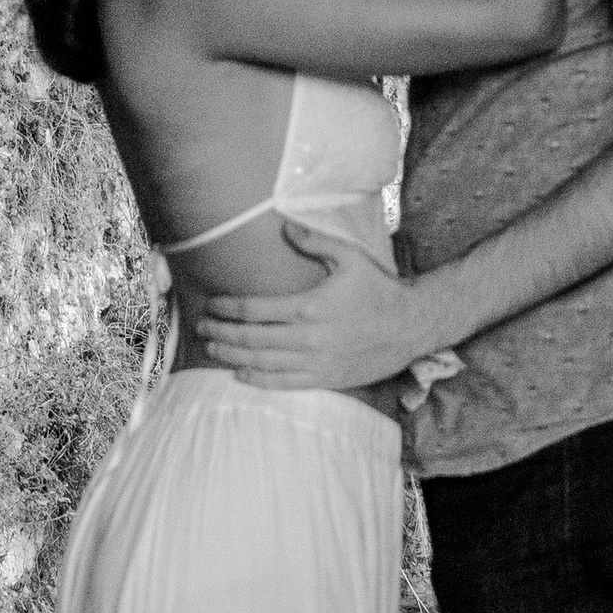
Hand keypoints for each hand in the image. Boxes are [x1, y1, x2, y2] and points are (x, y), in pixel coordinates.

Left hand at [188, 221, 437, 391]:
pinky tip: (241, 375)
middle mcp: (309, 338)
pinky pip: (284, 384)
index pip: (255, 309)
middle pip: (252, 338)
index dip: (228, 309)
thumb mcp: (351, 258)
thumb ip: (315, 242)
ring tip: (212, 350)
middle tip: (201, 328)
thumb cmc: (379, 290)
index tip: (212, 305)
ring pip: (263, 363)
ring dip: (232, 357)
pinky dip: (258, 380)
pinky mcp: (326, 379)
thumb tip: (284, 228)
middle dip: (221, 334)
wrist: (411, 327)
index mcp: (310, 306)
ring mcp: (316, 362)